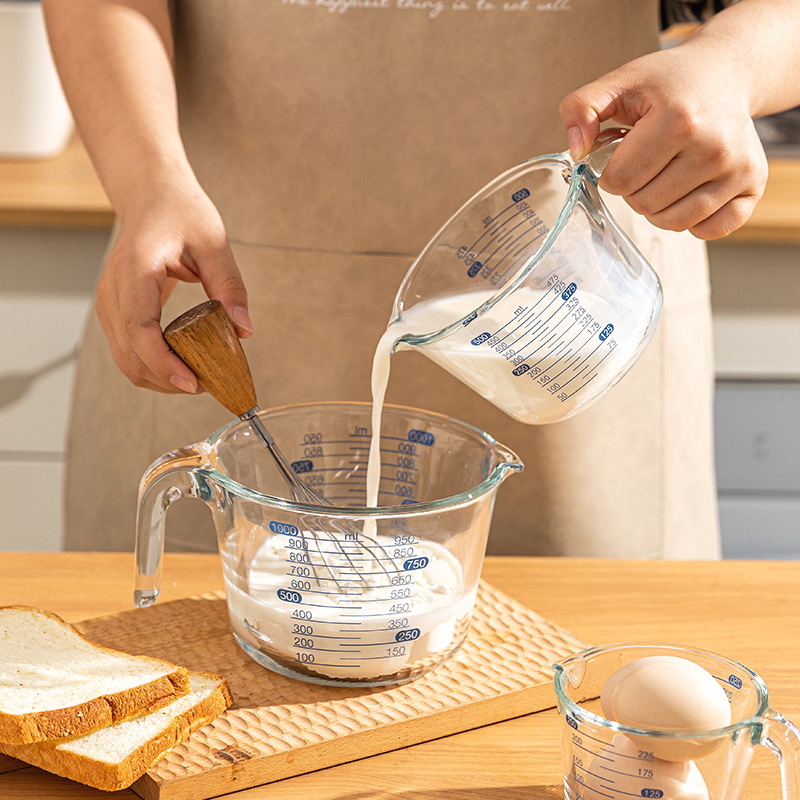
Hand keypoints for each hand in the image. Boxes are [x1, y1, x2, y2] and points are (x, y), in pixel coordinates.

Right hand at [96, 179, 251, 392]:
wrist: (152, 198)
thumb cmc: (182, 214)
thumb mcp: (215, 245)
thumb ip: (230, 287)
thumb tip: (245, 330)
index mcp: (136, 269)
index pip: (140, 329)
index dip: (164, 363)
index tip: (193, 382)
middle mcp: (113, 289)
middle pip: (130, 353)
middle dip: (167, 379)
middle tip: (208, 385)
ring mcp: (108, 301)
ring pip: (124, 359)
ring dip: (159, 378)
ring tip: (198, 380)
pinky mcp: (113, 310)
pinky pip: (126, 350)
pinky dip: (151, 367)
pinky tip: (181, 367)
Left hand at [559, 42, 768, 239]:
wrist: (724, 73)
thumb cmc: (667, 83)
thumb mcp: (619, 82)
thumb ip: (581, 108)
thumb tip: (577, 150)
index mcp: (679, 120)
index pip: (619, 181)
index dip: (611, 172)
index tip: (623, 153)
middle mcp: (715, 147)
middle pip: (644, 205)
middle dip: (634, 189)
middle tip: (646, 161)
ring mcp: (739, 168)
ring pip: (673, 222)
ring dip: (658, 207)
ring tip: (665, 174)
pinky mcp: (754, 184)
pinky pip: (710, 230)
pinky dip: (693, 221)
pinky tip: (689, 192)